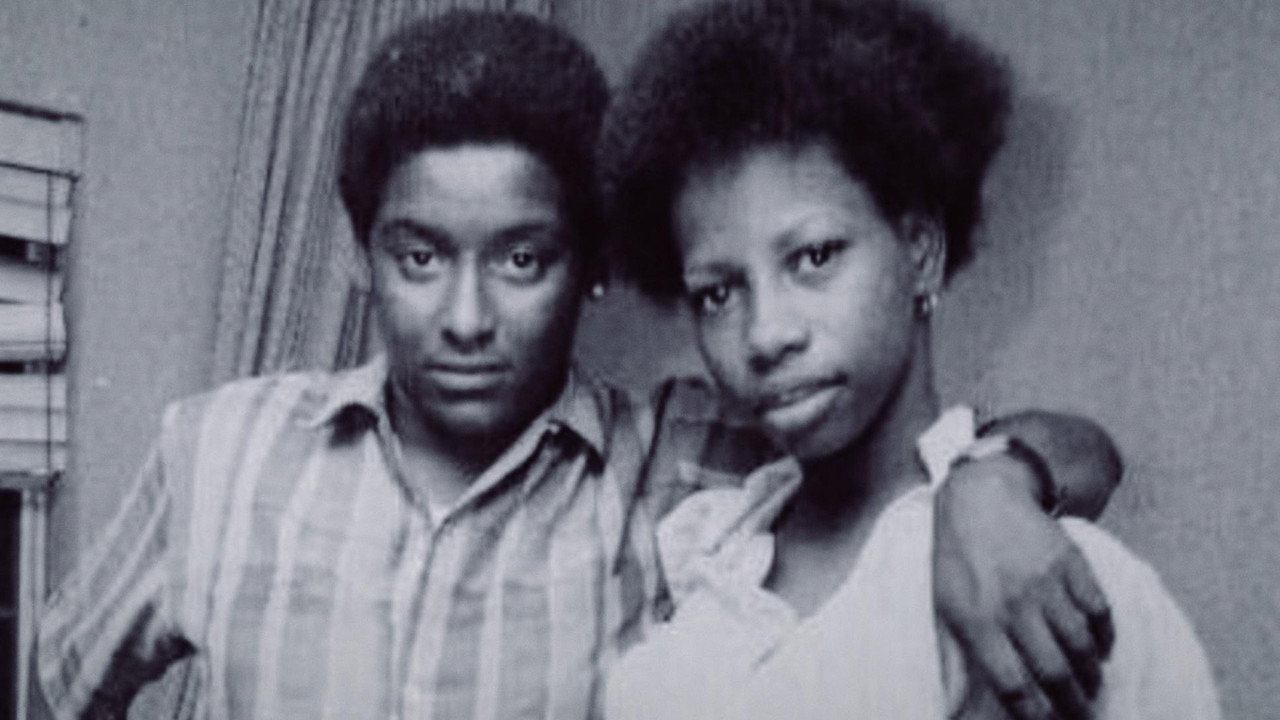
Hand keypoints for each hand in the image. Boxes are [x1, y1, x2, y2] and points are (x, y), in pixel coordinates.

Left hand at [934, 455, 1113, 719]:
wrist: (981, 499)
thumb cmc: (958, 560)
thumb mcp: (945, 608)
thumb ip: (958, 656)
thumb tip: (958, 703)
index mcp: (977, 620)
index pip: (1014, 684)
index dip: (1035, 713)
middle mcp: (1013, 605)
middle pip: (1055, 671)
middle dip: (1072, 703)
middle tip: (1080, 714)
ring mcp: (1046, 583)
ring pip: (1082, 645)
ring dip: (1091, 674)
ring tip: (1090, 685)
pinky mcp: (1072, 562)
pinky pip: (1100, 611)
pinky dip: (1105, 636)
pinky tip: (1100, 647)